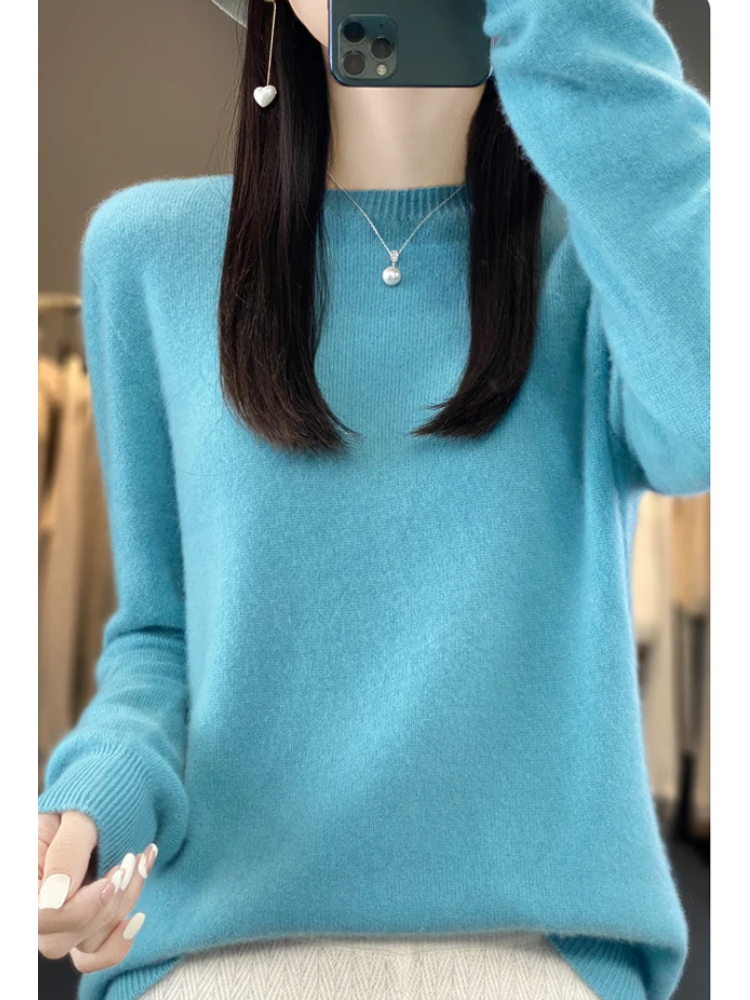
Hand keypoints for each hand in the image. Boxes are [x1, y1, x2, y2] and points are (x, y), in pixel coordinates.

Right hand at [38, 810, 156, 972]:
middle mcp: (35, 902)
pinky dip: (119, 941)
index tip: (114, 877)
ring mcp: (59, 917)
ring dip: (120, 909)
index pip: (38, 916)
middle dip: (104, 906)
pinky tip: (137, 918)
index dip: (79, 908)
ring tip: (138, 864)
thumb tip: (52, 901)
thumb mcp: (80, 813)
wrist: (114, 791)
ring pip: (84, 944)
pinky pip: (94, 954)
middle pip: (57, 940)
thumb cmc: (93, 796)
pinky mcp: (83, 923)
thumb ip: (67, 851)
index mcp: (23, 873)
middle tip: (131, 862)